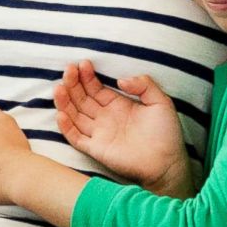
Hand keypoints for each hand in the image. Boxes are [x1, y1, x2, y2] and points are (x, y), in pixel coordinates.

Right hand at [54, 62, 193, 197]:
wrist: (167, 163)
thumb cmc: (166, 133)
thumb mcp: (160, 101)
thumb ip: (144, 85)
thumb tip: (120, 80)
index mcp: (118, 105)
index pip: (95, 88)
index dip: (87, 76)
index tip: (83, 63)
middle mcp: (105, 118)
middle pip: (82, 98)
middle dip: (73, 83)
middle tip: (69, 69)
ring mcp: (99, 133)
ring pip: (75, 115)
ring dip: (65, 101)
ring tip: (59, 87)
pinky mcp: (96, 149)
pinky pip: (76, 138)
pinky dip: (66, 127)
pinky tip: (61, 114)